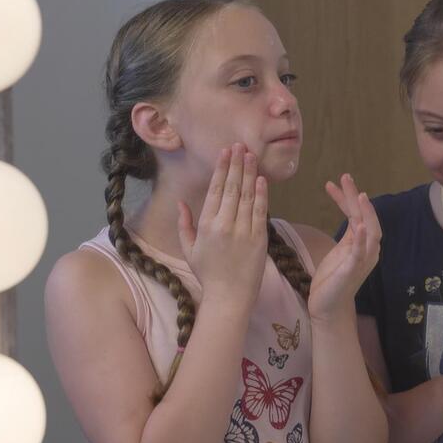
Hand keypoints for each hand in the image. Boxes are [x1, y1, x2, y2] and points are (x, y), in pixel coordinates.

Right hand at [176, 143, 267, 305]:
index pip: (215, 190)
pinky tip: (261, 179)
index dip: (221, 169)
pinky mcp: (259, 239)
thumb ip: (184, 224)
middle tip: (240, 145)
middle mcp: (225, 225)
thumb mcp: (189, 249)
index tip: (225, 152)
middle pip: (231, 188)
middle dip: (236, 164)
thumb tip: (181, 202)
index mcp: (206, 226)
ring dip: (250, 173)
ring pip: (247, 196)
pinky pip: (261, 211)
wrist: (229, 297)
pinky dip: (261, 194)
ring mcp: (243, 231)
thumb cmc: (208, 274)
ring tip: (251, 155)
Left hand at [307, 174, 380, 323]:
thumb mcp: (341, 251)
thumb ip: (349, 235)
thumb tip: (352, 217)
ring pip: (370, 232)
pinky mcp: (353, 271)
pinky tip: (357, 225)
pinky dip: (360, 238)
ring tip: (359, 195)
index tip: (334, 183)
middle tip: (346, 177)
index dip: (348, 198)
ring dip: (365, 214)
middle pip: (367, 218)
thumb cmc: (333, 279)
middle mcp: (367, 250)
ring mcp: (362, 260)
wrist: (328, 307)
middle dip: (357, 197)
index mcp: (362, 243)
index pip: (357, 215)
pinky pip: (360, 253)